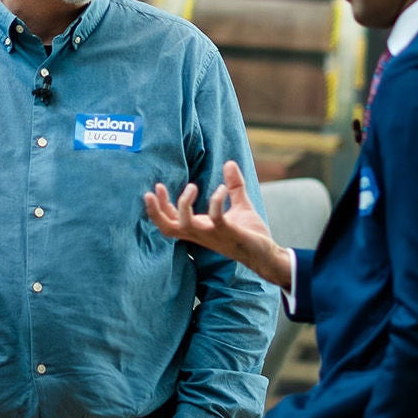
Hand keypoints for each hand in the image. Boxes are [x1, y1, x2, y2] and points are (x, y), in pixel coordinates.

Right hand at [143, 161, 291, 287]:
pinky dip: (216, 201)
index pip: (171, 220)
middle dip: (155, 212)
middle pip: (167, 228)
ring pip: (183, 226)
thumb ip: (234, 186)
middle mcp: (200, 233)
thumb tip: (230, 163)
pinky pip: (215, 218)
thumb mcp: (241, 206)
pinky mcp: (227, 233)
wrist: (267, 255)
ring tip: (192, 186)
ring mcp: (212, 235)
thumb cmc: (250, 234)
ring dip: (182, 205)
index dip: (160, 206)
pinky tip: (222, 188)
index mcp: (199, 228)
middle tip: (150, 191)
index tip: (157, 186)